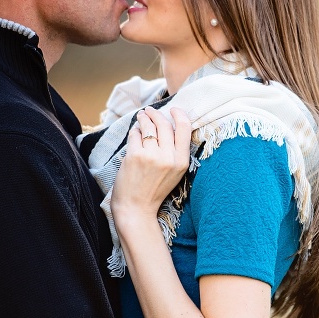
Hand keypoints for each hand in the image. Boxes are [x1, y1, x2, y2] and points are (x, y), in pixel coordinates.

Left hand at [111, 106, 191, 220]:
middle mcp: (169, 157)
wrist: (136, 208)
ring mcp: (152, 156)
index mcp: (182, 161)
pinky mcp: (135, 156)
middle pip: (164, 124)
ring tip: (141, 116)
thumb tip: (168, 126)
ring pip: (148, 127)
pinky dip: (134, 131)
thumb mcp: (174, 173)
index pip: (184, 129)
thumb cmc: (154, 190)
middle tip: (150, 110)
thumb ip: (175, 152)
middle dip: (156, 114)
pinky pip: (135, 135)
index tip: (173, 109)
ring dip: (144, 118)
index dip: (179, 114)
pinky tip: (134, 132)